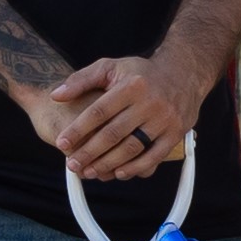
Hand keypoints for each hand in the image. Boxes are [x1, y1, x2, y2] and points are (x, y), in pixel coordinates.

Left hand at [45, 57, 199, 179]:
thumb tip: (56, 95)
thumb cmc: (140, 73)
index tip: (61, 143)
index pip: (99, 112)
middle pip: (114, 133)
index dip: (78, 129)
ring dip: (109, 163)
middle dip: (90, 152)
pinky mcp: (176, 132)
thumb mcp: (111, 67)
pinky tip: (119, 173)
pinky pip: (155, 156)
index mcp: (132, 86)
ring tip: (90, 171)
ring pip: (133, 147)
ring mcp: (165, 119)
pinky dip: (137, 167)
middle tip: (72, 164)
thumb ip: (81, 80)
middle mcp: (150, 103)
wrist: (184, 73)